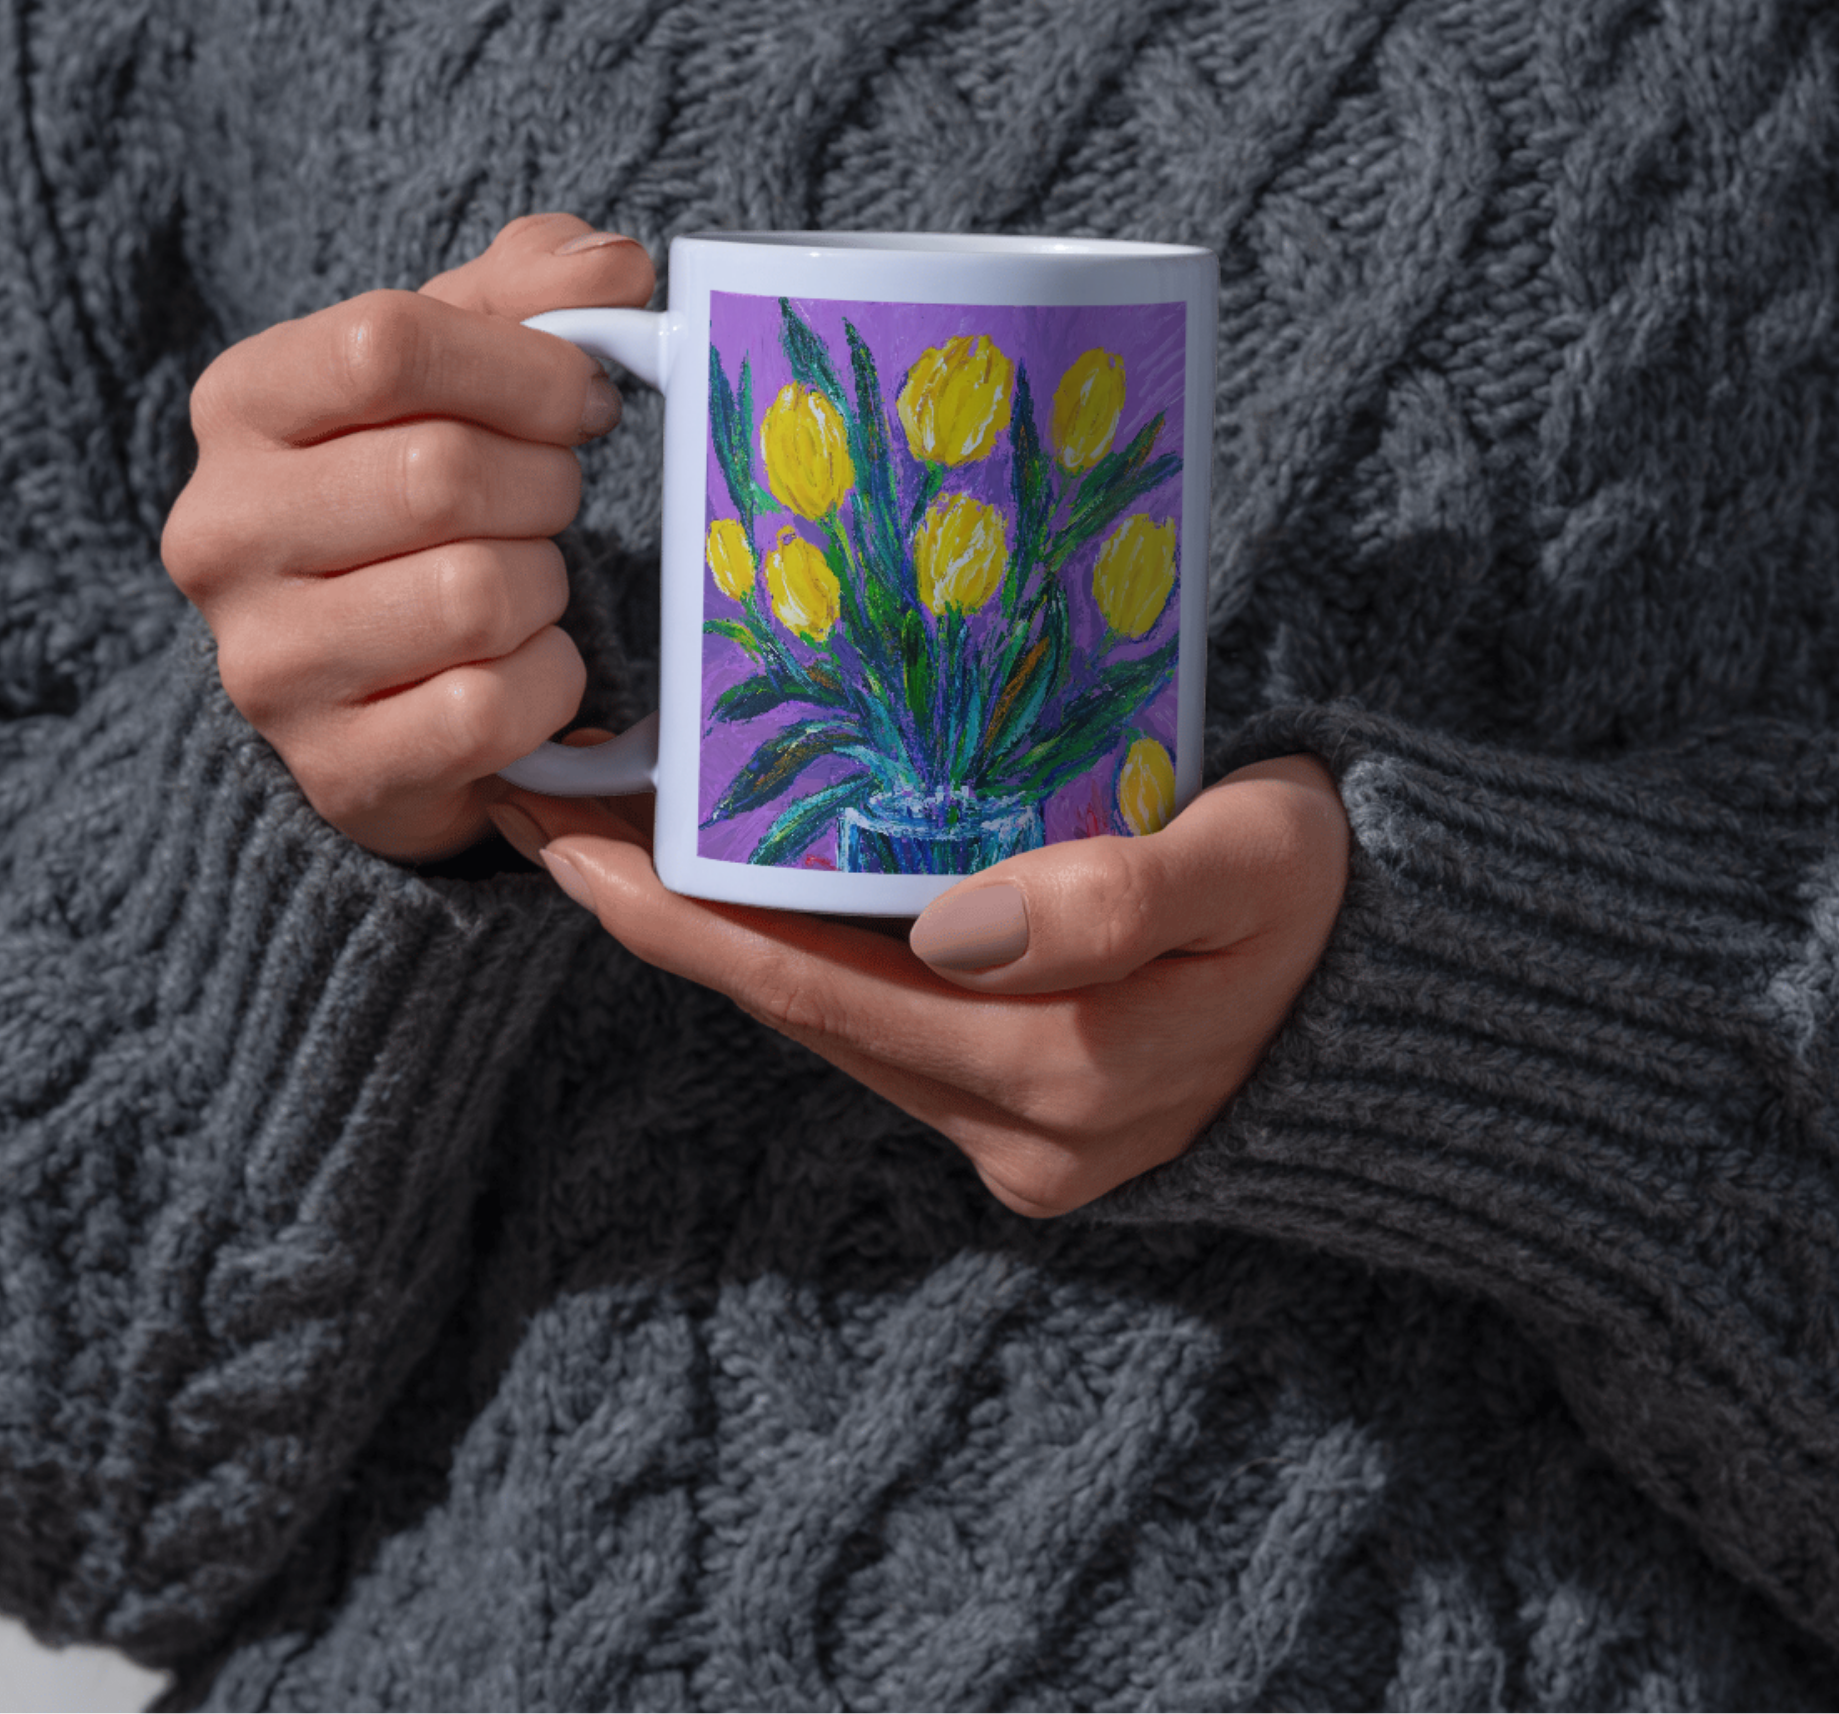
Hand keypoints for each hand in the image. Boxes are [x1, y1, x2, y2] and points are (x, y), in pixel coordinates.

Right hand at [161, 214, 654, 859]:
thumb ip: (529, 294)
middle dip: (544, 486)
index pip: (386, 341)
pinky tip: (520, 671)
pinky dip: (546, 685)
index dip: (523, 367)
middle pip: (440, 473)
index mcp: (242, 405)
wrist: (376, 689)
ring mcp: (266, 664)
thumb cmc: (421, 505)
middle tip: (553, 505)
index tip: (582, 400)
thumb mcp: (459, 372)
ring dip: (545, 590)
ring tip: (523, 588)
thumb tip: (617, 267)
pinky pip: (492, 707)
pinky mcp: (334, 768)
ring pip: (474, 596)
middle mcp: (222, 533)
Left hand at [487, 755, 1349, 1215]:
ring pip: (822, 1021)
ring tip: (616, 836)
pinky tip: (746, 891)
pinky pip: (874, 1029)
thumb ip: (1119, 898)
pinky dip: (798, 957)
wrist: (1405, 996)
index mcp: (1056, 1065)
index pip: (812, 983)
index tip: (564, 837)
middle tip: (546, 815)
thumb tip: (953, 928)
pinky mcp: (1022, 1118)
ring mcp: (1015, 1136)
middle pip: (790, 1006)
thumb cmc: (1329, 897)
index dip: (677, 912)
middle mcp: (1014, 1126)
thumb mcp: (1257, 864)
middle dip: (659, 912)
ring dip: (716, 934)